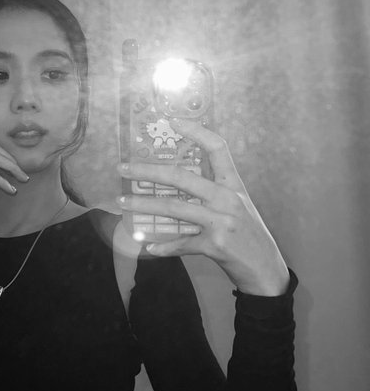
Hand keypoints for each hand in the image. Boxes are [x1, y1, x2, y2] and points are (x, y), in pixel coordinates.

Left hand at [116, 118, 289, 295]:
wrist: (266, 268)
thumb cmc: (249, 236)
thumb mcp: (238, 208)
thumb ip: (214, 194)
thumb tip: (180, 186)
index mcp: (234, 186)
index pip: (217, 149)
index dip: (197, 132)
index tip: (174, 121)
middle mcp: (227, 199)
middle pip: (181, 177)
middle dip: (148, 171)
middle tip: (124, 167)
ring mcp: (220, 221)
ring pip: (173, 207)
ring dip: (144, 204)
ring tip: (124, 202)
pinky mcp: (214, 245)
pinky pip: (181, 243)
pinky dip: (164, 246)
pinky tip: (150, 246)